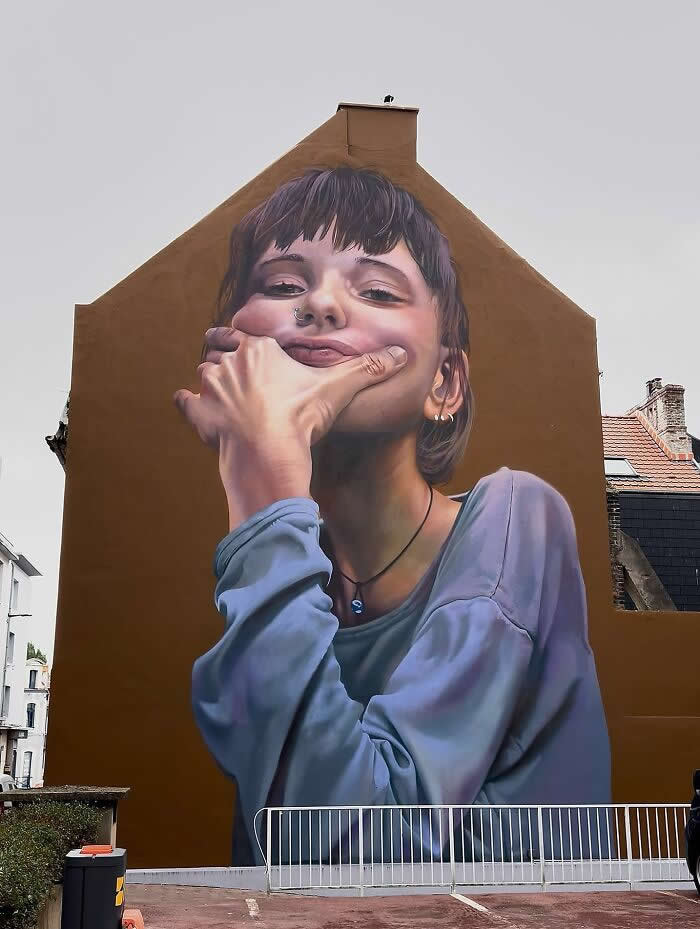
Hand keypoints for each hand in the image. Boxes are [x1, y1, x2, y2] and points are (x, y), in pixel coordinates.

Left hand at [175, 328, 406, 451]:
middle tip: (242, 373)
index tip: (252, 346)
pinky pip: (187, 404)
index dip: (250, 341)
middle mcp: (231, 363)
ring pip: (205, 374)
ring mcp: (211, 389)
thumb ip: (369, 369)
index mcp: (260, 350)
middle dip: (231, 360)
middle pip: (225, 353)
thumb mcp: (339, 388)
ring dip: (212, 382)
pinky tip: (193, 407)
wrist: (268, 452)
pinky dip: (189, 405)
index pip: (248, 335)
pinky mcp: (200, 416)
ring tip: (225, 393)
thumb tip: (403, 354)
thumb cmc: (301, 415)